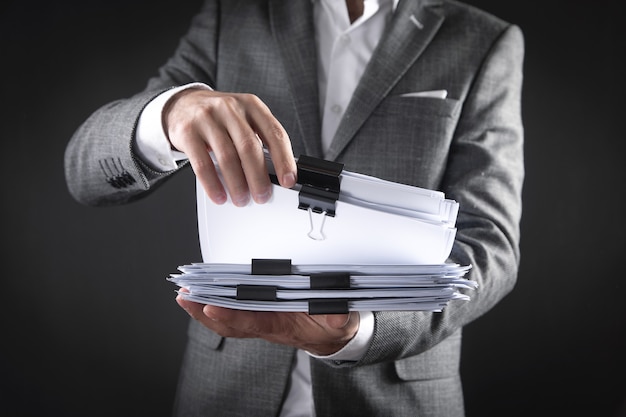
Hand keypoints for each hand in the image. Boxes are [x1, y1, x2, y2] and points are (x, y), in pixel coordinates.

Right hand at [163, 88, 297, 205]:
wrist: (182, 104)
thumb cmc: (220, 118)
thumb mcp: (243, 120)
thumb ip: (259, 140)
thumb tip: (275, 175)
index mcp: (252, 106)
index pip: (275, 133)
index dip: (284, 160)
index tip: (288, 180)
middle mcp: (230, 109)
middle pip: (249, 147)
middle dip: (258, 177)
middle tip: (262, 196)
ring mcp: (207, 118)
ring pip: (227, 157)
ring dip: (237, 184)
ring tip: (242, 199)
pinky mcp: (187, 131)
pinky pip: (202, 163)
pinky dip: (213, 184)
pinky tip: (219, 195)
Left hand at [176, 294, 359, 355]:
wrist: (330, 335)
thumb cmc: (331, 325)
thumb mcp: (340, 322)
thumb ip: (338, 319)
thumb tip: (336, 317)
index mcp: (282, 325)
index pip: (253, 321)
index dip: (231, 315)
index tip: (211, 305)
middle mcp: (265, 323)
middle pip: (230, 321)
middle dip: (206, 309)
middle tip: (186, 296)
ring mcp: (259, 319)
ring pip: (227, 317)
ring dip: (204, 307)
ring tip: (186, 294)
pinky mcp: (258, 312)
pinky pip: (232, 311)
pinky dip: (214, 303)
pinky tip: (202, 294)